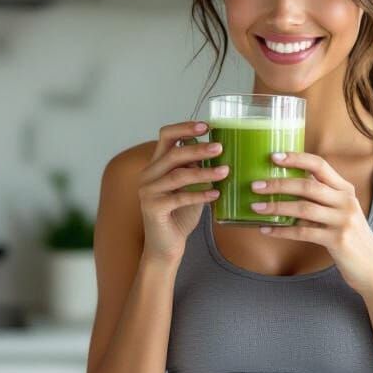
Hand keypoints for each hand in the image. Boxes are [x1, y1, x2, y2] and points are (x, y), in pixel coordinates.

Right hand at [138, 121, 228, 264]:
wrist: (166, 247)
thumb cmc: (180, 214)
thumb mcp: (190, 187)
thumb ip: (196, 168)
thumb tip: (217, 148)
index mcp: (156, 165)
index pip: (166, 136)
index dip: (185, 128)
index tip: (207, 125)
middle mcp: (148, 175)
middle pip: (173, 153)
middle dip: (198, 149)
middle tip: (220, 148)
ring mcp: (148, 191)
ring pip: (178, 175)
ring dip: (204, 172)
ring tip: (225, 171)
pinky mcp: (153, 208)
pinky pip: (180, 197)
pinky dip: (200, 195)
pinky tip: (216, 194)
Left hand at [250, 150, 372, 297]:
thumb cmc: (352, 240)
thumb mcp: (343, 213)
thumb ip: (323, 200)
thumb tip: (288, 190)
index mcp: (346, 190)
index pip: (320, 165)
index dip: (296, 158)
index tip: (274, 156)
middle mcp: (346, 201)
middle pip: (307, 185)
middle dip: (278, 183)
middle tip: (255, 185)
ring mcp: (343, 220)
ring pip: (303, 208)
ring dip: (276, 207)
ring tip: (255, 207)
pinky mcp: (338, 240)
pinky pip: (303, 232)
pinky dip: (282, 231)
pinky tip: (267, 230)